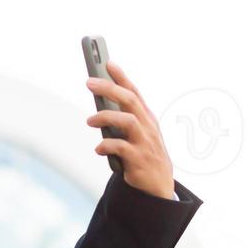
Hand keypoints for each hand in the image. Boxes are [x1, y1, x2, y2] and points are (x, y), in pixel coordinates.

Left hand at [85, 60, 175, 199]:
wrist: (158, 184)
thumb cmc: (143, 154)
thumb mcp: (137, 133)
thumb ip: (122, 120)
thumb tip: (98, 108)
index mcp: (146, 117)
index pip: (134, 92)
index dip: (121, 77)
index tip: (108, 63)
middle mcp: (147, 126)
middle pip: (129, 100)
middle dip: (109, 89)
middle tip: (89, 83)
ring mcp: (144, 142)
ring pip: (127, 121)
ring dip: (105, 117)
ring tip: (89, 120)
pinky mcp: (138, 159)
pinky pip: (121, 148)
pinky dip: (106, 146)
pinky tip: (99, 148)